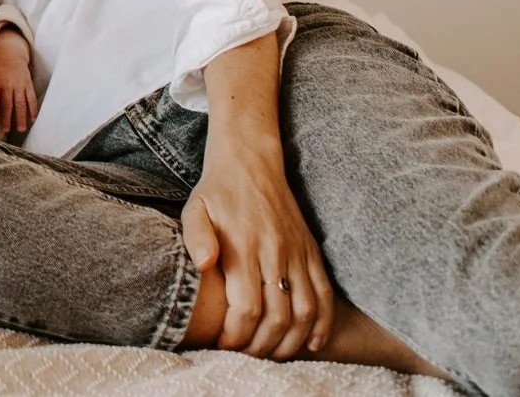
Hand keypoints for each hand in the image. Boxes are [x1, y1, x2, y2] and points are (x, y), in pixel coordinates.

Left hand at [0, 29, 38, 134]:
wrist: (9, 53)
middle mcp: (7, 84)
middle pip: (7, 104)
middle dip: (7, 119)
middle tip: (6, 130)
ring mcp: (19, 84)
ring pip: (21, 103)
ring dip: (21, 117)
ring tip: (21, 129)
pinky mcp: (28, 84)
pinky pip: (31, 98)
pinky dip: (32, 109)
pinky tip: (33, 118)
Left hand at [182, 141, 333, 360]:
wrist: (251, 162)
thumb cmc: (217, 192)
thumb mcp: (195, 209)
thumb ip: (196, 237)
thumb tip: (202, 265)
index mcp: (244, 245)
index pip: (247, 306)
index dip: (238, 334)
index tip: (225, 345)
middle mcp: (274, 252)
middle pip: (277, 316)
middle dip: (262, 345)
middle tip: (247, 356)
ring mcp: (297, 252)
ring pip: (305, 310)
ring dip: (292, 341)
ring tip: (275, 355)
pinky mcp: (311, 251)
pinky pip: (324, 293)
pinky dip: (322, 322)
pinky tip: (312, 342)